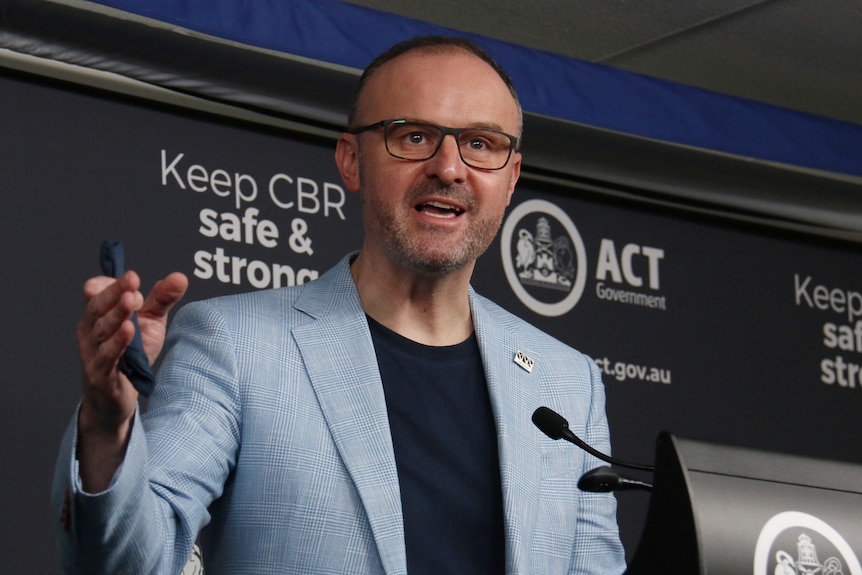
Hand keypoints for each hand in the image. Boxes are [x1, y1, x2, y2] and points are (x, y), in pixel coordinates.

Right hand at [76, 270, 187, 490]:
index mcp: (99, 315)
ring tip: (132, 301)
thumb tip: (180, 277)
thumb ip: (161, 300)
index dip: (111, 285)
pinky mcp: (100, 375)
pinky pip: (106, 358)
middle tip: (133, 283)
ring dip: (116, 315)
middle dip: (114, 294)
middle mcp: (90, 332)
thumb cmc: (131, 356)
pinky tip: (129, 331)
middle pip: (97, 308)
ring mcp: (92, 354)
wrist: (117, 399)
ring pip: (100, 331)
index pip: (97, 294)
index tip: (132, 277)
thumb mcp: (150, 324)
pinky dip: (116, 344)